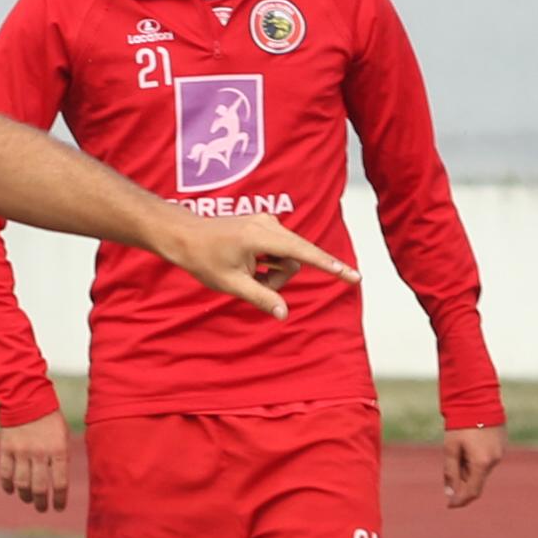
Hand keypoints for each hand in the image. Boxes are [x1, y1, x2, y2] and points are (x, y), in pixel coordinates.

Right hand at [0, 408, 68, 514]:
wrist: (27, 399)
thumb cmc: (50, 420)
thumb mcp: (63, 437)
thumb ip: (61, 458)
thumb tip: (59, 482)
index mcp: (59, 450)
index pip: (61, 483)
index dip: (60, 499)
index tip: (58, 508)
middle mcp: (40, 453)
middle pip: (40, 487)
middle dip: (41, 502)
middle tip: (42, 508)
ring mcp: (21, 452)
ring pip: (22, 483)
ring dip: (25, 496)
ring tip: (28, 500)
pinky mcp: (6, 449)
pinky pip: (5, 473)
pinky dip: (7, 485)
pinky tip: (11, 490)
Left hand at [159, 213, 354, 316]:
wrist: (184, 235)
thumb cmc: (203, 258)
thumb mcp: (231, 284)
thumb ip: (261, 297)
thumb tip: (284, 314)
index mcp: (261, 236)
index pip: (304, 254)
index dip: (331, 267)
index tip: (353, 277)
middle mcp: (269, 225)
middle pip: (294, 259)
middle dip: (278, 278)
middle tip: (253, 283)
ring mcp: (268, 223)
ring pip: (287, 257)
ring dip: (271, 272)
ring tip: (245, 273)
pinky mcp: (266, 226)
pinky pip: (279, 250)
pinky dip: (268, 263)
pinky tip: (247, 263)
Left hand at [442, 424, 503, 508]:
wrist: (478, 402)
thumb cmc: (461, 426)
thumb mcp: (450, 449)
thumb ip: (450, 472)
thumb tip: (449, 492)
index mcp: (482, 463)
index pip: (472, 491)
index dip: (460, 500)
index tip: (449, 505)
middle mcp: (495, 460)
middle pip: (477, 481)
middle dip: (462, 482)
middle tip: (450, 473)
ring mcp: (500, 453)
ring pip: (481, 470)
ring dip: (468, 469)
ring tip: (458, 449)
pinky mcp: (501, 446)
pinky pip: (487, 460)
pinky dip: (475, 461)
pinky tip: (467, 446)